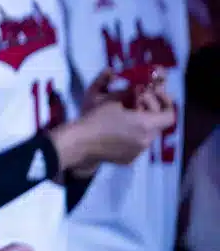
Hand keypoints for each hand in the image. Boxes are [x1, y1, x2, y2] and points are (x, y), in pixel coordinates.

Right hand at [54, 98, 175, 170]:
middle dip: (151, 111)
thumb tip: (139, 89)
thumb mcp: (113, 101)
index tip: (155, 93)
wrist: (80, 143)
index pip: (170, 116)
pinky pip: (136, 145)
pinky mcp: (128, 160)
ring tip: (126, 117)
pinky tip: (117, 131)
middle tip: (137, 101)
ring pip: (147, 135)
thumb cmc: (96, 119)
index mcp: (146, 125)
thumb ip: (131, 95)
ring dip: (141, 124)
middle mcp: (147, 141)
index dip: (166, 102)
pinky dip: (132, 136)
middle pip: (158, 124)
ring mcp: (138, 152)